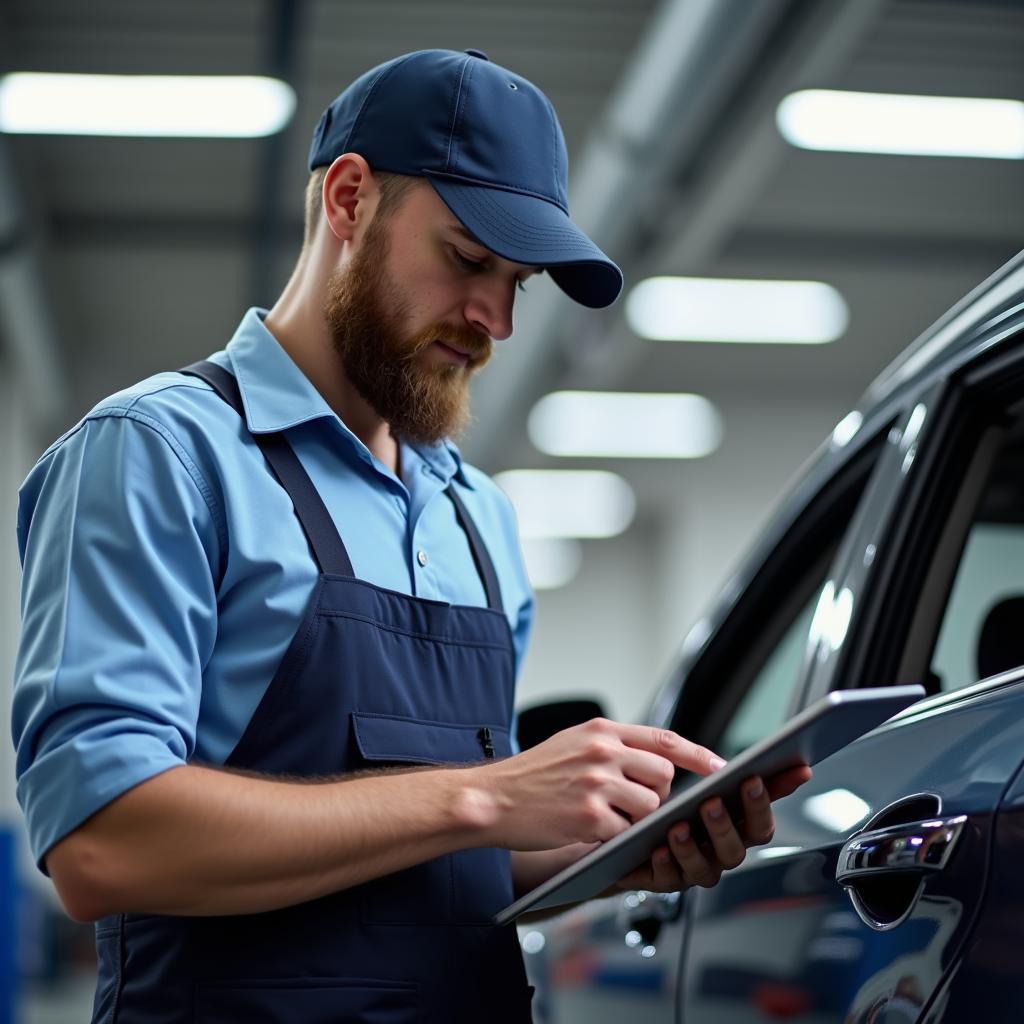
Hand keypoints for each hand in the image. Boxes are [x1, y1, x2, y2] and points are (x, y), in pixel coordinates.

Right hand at [468, 718, 728, 850]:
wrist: (493, 797)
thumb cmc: (531, 774)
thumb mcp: (572, 743)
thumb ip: (611, 746)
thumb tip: (653, 759)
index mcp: (600, 731)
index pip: (663, 738)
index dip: (696, 754)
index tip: (720, 767)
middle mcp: (602, 752)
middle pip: (663, 776)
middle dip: (657, 795)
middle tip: (634, 804)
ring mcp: (597, 784)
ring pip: (649, 806)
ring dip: (637, 819)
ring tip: (607, 819)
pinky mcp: (590, 817)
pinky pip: (625, 832)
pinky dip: (615, 837)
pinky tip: (591, 831)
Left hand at [613, 764, 811, 892]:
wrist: (614, 827)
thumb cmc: (653, 798)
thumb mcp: (670, 769)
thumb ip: (698, 763)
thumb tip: (723, 762)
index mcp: (730, 824)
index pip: (759, 815)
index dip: (771, 798)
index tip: (765, 776)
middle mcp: (717, 850)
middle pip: (738, 847)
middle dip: (727, 825)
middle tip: (712, 802)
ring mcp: (693, 867)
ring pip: (706, 868)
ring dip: (693, 847)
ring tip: (678, 826)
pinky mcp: (664, 880)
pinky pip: (670, 878)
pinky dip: (666, 864)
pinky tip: (658, 849)